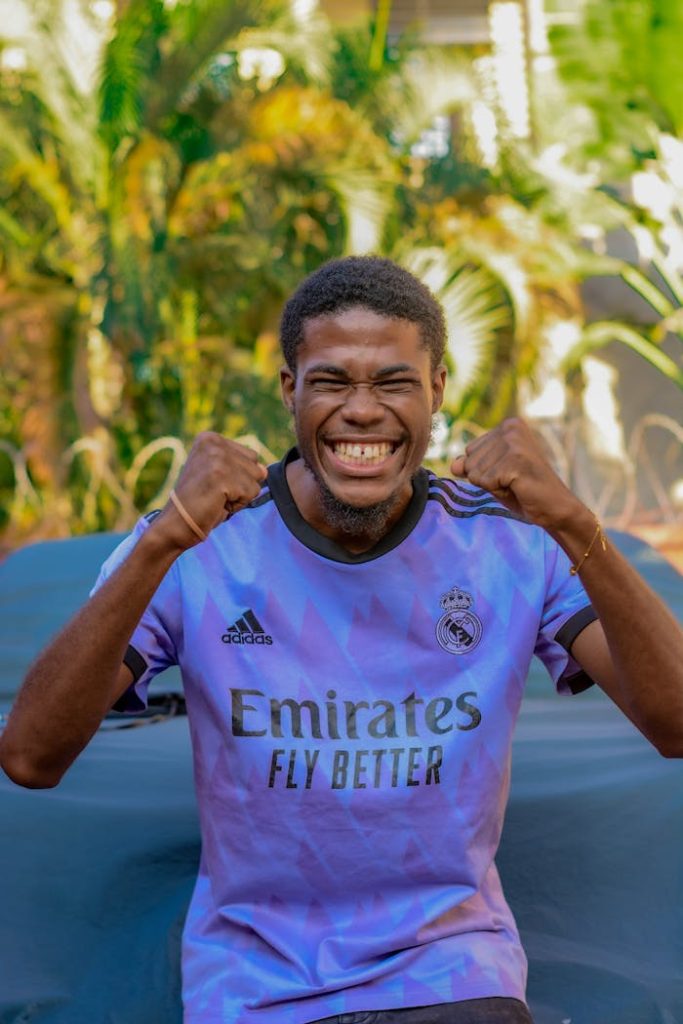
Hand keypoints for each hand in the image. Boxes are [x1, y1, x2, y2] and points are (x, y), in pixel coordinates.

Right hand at [154, 433, 267, 549]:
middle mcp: (213, 442)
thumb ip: (243, 466)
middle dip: (242, 485)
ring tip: (217, 499)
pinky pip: (251, 493)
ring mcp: (217, 458)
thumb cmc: (200, 502)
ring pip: (256, 479)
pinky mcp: (222, 476)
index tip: (215, 484)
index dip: (239, 476)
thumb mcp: (220, 474)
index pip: (251, 456)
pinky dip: (238, 505)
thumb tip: (265, 471)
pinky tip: (217, 504)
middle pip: (256, 465)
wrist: (176, 523)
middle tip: (217, 493)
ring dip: (241, 496)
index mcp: (210, 438)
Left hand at [450, 418, 582, 530]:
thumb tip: (454, 465)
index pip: (469, 451)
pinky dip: (499, 491)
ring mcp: (514, 442)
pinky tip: (519, 487)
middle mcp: (510, 428)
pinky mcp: (515, 460)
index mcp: (508, 426)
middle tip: (514, 480)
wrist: (554, 508)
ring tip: (516, 483)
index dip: (485, 471)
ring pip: (475, 473)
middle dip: (487, 479)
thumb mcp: (491, 475)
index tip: (509, 473)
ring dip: (493, 485)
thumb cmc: (523, 490)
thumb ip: (471, 466)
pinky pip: (485, 482)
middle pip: (470, 461)